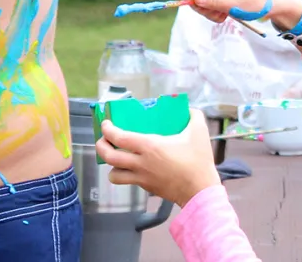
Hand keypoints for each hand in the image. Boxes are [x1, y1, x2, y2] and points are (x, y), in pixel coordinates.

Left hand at [97, 109, 219, 205]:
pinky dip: (125, 174)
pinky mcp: (146, 187)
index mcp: (149, 146)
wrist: (200, 192)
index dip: (107, 129)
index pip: (119, 137)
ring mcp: (142, 177)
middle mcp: (141, 163)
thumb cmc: (198, 162)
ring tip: (116, 156)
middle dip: (100, 146)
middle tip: (104, 139)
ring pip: (113, 175)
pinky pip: (128, 181)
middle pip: (109, 156)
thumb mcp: (199, 132)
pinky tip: (133, 167)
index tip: (106, 123)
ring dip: (110, 165)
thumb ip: (194, 116)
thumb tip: (188, 109)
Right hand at [183, 0, 301, 26]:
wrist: (277, 2)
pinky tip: (228, 14)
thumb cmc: (259, 3)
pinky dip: (216, 11)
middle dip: (202, 8)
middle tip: (219, 16)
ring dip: (210, 12)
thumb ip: (216, 2)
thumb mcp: (238, 6)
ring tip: (226, 15)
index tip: (203, 9)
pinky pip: (211, 3)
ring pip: (202, 0)